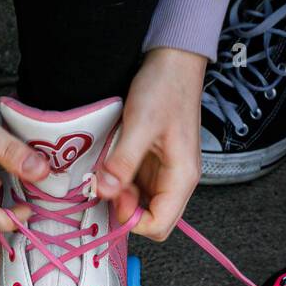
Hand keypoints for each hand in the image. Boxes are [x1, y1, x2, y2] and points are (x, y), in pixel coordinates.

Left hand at [97, 47, 207, 240]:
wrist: (174, 60)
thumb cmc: (165, 87)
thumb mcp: (140, 124)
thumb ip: (123, 162)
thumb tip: (104, 192)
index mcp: (182, 177)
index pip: (160, 225)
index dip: (132, 221)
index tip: (112, 198)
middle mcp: (178, 180)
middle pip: (153, 219)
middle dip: (127, 210)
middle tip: (108, 184)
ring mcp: (167, 172)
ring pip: (143, 204)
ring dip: (122, 196)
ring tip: (108, 171)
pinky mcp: (155, 163)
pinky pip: (138, 186)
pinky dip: (122, 183)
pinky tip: (111, 164)